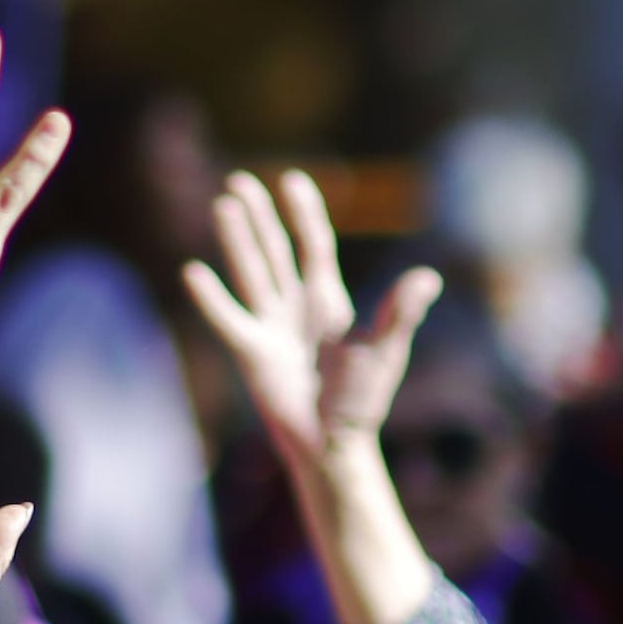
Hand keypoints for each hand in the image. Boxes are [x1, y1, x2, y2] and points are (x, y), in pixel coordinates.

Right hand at [178, 168, 440, 471]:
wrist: (334, 444)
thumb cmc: (361, 400)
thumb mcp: (385, 351)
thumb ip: (401, 313)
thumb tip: (429, 276)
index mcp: (329, 301)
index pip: (313, 245)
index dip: (304, 214)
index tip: (292, 180)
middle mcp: (296, 307)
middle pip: (274, 250)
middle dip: (259, 216)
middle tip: (239, 181)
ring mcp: (271, 327)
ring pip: (252, 272)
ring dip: (238, 240)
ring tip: (223, 204)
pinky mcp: (253, 353)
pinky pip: (230, 319)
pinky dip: (212, 298)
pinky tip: (193, 271)